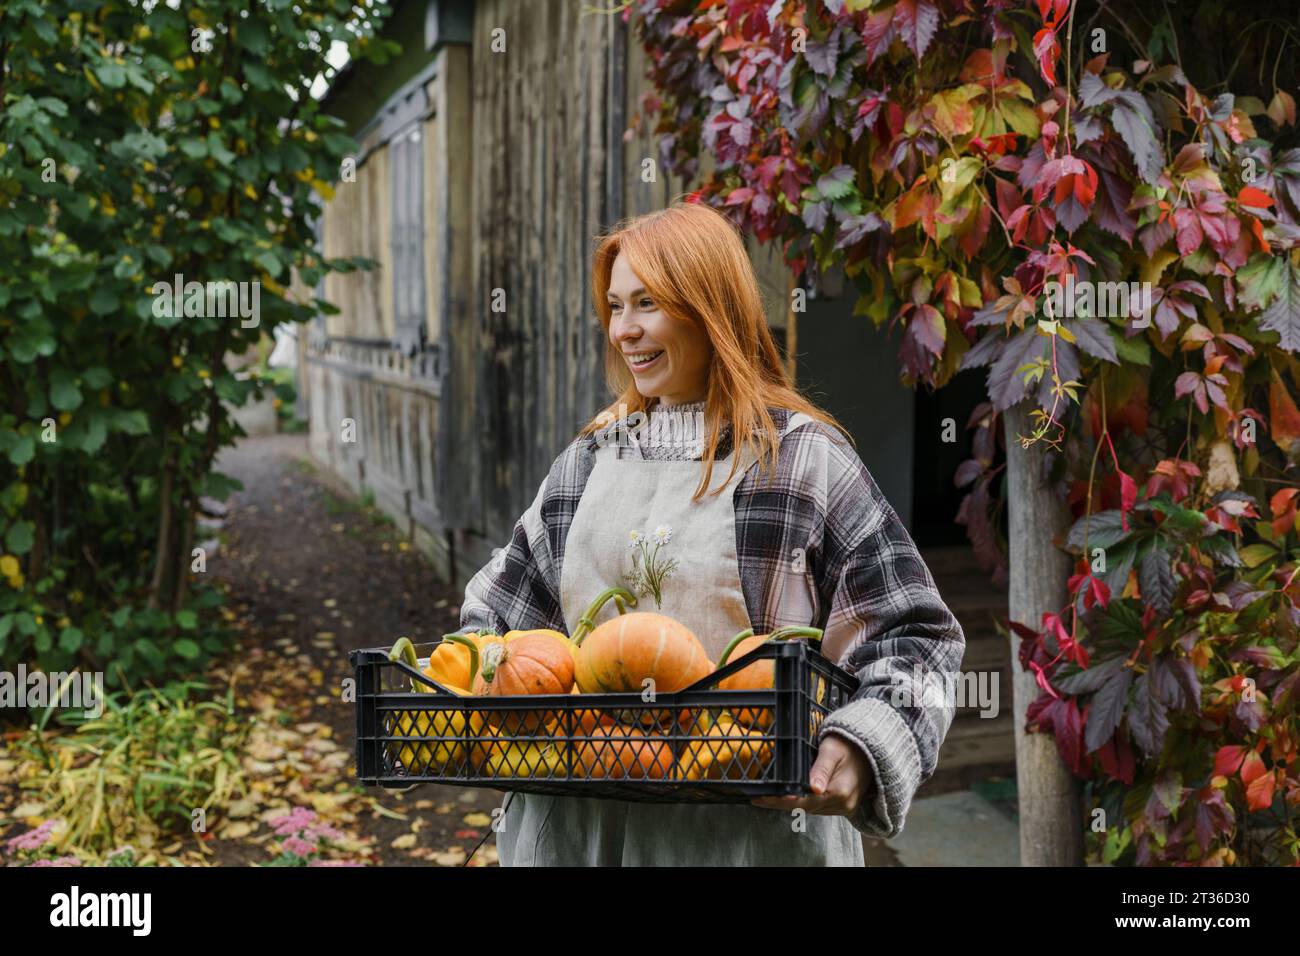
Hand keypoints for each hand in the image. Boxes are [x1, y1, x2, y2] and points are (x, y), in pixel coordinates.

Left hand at [750, 732, 871, 816]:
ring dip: (793, 805)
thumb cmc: (849, 744)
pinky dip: (806, 803)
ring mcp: (845, 808)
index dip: (779, 801)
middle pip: (805, 808)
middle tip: (760, 797)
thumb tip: (813, 788)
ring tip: (771, 798)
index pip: (802, 801)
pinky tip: (793, 796)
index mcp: (838, 791)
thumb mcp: (832, 750)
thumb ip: (821, 769)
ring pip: (812, 810)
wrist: (872, 749)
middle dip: (782, 803)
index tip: (760, 799)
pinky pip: (820, 808)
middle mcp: (842, 804)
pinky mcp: (845, 807)